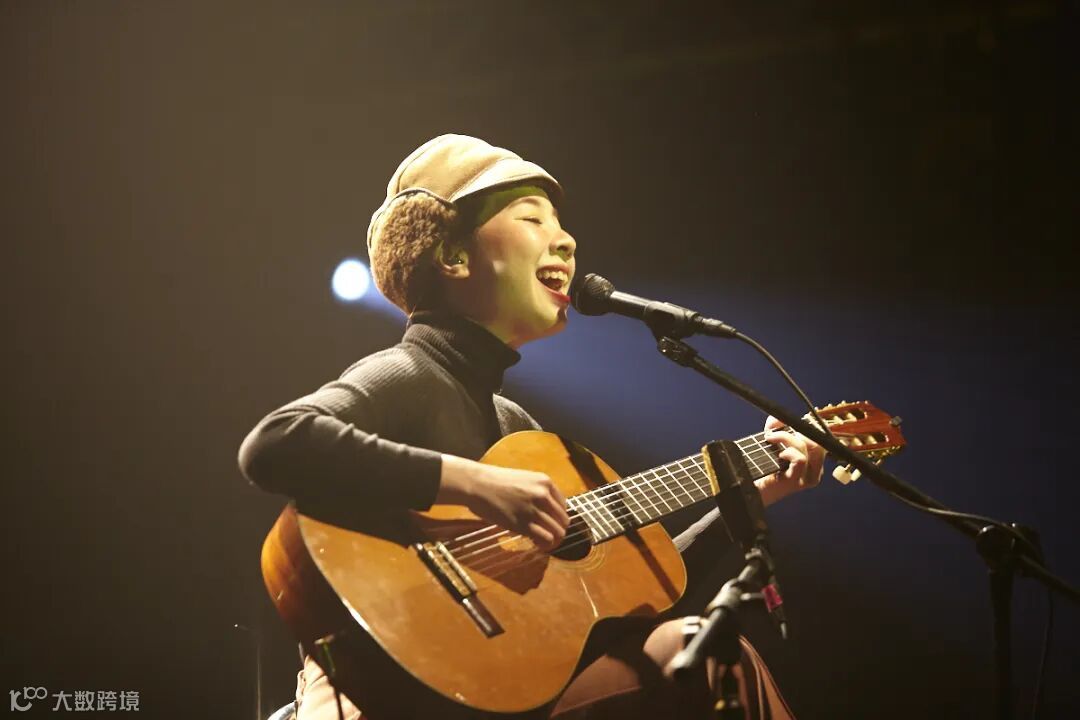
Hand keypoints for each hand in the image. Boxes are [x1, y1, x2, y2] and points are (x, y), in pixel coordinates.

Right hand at [437, 455, 569, 551]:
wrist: (477, 484)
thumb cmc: (495, 482)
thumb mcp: (524, 479)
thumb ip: (537, 492)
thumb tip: (546, 510)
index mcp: (545, 482)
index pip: (563, 506)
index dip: (557, 518)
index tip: (549, 523)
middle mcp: (543, 495)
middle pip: (563, 521)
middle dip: (558, 531)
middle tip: (549, 537)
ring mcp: (534, 510)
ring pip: (557, 532)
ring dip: (552, 541)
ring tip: (543, 543)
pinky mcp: (523, 524)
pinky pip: (545, 539)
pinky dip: (544, 545)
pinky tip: (536, 544)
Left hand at [755, 415, 824, 505]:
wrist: (750, 489)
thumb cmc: (761, 467)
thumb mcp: (771, 443)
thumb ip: (775, 428)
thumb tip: (777, 417)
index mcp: (813, 461)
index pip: (820, 437)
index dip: (806, 425)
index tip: (785, 422)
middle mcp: (814, 469)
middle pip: (817, 440)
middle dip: (796, 430)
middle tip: (777, 433)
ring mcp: (806, 477)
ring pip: (806, 446)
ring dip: (786, 437)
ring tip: (770, 440)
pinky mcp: (795, 482)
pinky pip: (800, 459)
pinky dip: (788, 451)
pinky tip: (778, 454)